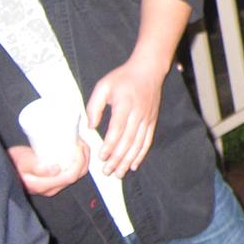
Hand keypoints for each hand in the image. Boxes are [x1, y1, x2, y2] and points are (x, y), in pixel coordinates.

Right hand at [9, 142, 90, 196]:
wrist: (5, 168)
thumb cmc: (12, 163)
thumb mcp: (22, 161)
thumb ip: (35, 166)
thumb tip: (55, 169)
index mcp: (43, 185)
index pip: (70, 176)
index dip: (79, 160)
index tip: (78, 145)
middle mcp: (50, 189)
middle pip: (77, 175)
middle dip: (84, 157)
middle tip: (80, 142)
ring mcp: (53, 186)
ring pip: (76, 174)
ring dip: (82, 159)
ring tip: (79, 144)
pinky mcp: (54, 181)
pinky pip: (71, 172)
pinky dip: (77, 161)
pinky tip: (75, 151)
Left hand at [87, 57, 165, 177]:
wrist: (149, 70)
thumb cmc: (123, 78)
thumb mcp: (103, 86)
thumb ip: (94, 106)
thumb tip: (90, 127)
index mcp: (125, 104)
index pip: (118, 129)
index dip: (110, 145)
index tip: (101, 157)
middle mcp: (138, 113)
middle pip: (128, 141)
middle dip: (117, 158)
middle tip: (107, 172)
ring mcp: (147, 118)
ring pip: (138, 144)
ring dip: (128, 160)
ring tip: (118, 174)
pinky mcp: (152, 121)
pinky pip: (147, 141)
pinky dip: (141, 154)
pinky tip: (133, 165)